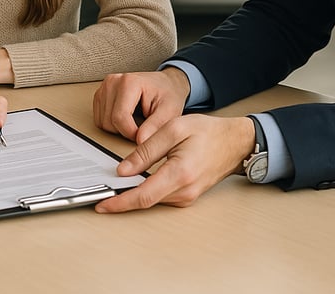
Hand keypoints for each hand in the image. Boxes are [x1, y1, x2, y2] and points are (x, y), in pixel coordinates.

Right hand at [93, 68, 190, 141]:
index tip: (144, 136)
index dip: (131, 133)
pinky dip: (112, 125)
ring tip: (135, 121)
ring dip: (118, 129)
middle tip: (143, 127)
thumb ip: (155, 126)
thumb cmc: (167, 94)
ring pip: (102, 122)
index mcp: (129, 82)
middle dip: (125, 132)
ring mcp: (105, 87)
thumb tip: (140, 141)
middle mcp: (113, 81)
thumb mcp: (169, 111)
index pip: (119, 117)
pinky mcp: (101, 94)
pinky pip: (99, 120)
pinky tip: (126, 119)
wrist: (166, 84)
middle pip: (109, 121)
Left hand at [95, 114, 254, 212]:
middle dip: (122, 199)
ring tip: (114, 187)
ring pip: (152, 199)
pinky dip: (145, 192)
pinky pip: (161, 196)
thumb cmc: (207, 132)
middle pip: (146, 201)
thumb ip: (147, 149)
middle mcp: (184, 191)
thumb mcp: (174, 129)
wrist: (233, 142)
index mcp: (180, 173)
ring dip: (133, 195)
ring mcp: (187, 197)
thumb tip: (124, 169)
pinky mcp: (187, 196)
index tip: (103, 204)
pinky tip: (135, 183)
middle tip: (100, 195)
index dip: (120, 202)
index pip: (143, 195)